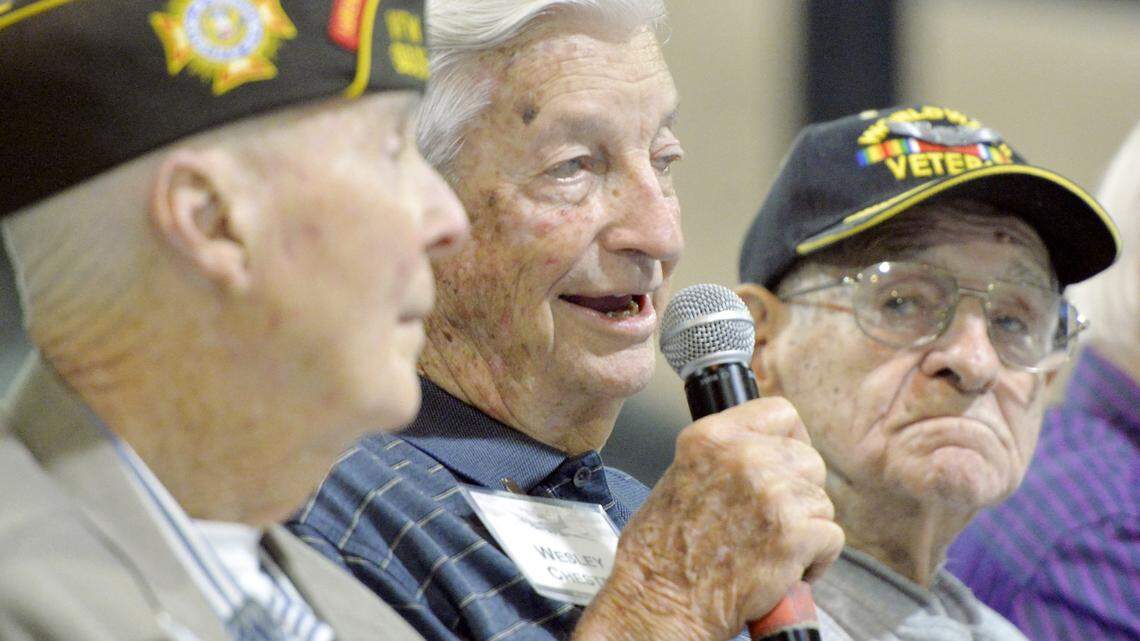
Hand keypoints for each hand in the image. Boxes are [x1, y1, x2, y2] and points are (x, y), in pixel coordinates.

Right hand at [575, 398, 843, 640]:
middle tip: (772, 521)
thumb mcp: (681, 476)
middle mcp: (743, 457)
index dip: (792, 439)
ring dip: (806, 529)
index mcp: (712, 438)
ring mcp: (771, 494)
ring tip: (771, 550)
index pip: (780, 413)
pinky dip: (816, 560)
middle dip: (799, 492)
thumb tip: (764, 451)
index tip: (788, 462)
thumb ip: (723, 457)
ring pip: (821, 502)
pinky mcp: (793, 534)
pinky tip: (785, 571)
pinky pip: (832, 537)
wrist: (663, 602)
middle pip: (808, 459)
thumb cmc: (663, 553)